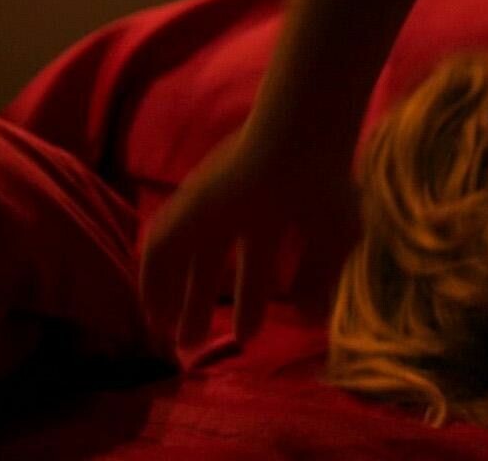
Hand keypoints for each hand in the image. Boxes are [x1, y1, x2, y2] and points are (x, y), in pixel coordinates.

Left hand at [137, 131, 359, 360]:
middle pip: (210, 264)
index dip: (249, 301)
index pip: (253, 265)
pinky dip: (153, 281)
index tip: (245, 336)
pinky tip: (153, 311)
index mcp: (272, 215)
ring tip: (167, 335)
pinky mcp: (187, 205)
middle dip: (201, 304)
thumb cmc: (326, 189)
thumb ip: (318, 278)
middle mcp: (235, 212)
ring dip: (172, 296)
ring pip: (182, 258)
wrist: (301, 144)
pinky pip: (159, 249)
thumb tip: (307, 315)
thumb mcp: (335, 239)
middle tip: (190, 344)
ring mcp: (209, 207)